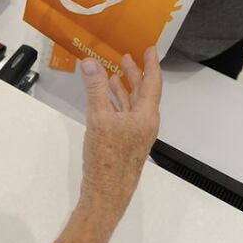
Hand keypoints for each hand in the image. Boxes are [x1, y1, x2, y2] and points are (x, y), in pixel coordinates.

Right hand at [78, 48, 161, 216]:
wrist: (107, 193)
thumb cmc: (108, 157)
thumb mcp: (99, 118)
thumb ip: (96, 89)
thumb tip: (90, 63)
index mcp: (146, 115)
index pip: (152, 82)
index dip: (150, 64)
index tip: (149, 49)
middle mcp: (144, 123)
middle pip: (142, 93)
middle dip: (135, 74)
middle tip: (126, 57)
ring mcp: (135, 134)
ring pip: (131, 105)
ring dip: (123, 88)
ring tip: (113, 73)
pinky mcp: (124, 143)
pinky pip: (123, 115)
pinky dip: (115, 103)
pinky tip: (105, 99)